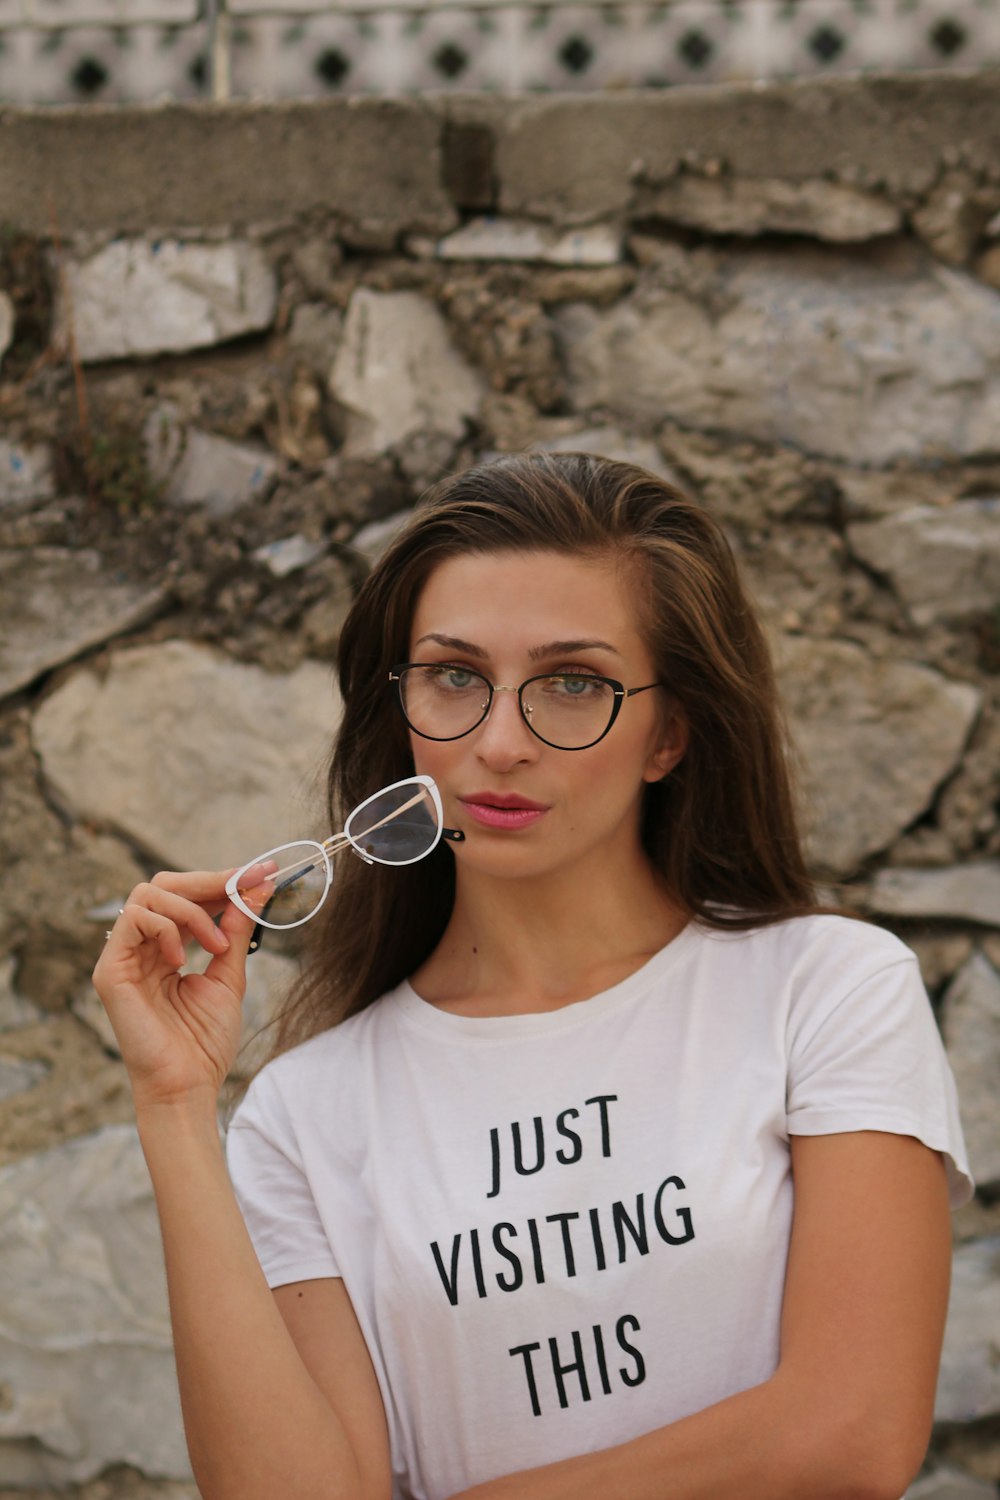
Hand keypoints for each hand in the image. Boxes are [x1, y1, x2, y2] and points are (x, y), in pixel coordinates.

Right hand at [92, 867, 271, 1110]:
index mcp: (166, 949)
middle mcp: (141, 948)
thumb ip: (236, 930)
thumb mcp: (229, 974)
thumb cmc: (205, 1041)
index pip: (186, 897)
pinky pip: (133, 919)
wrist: (188, 1084)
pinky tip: (184, 959)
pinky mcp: (110, 971)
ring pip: (147, 895)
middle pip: (163, 885)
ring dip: (192, 911)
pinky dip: (166, 928)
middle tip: (244, 886)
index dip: (222, 881)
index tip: (262, 873)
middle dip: (208, 881)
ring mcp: (122, 957)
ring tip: (216, 945)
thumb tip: (257, 888)